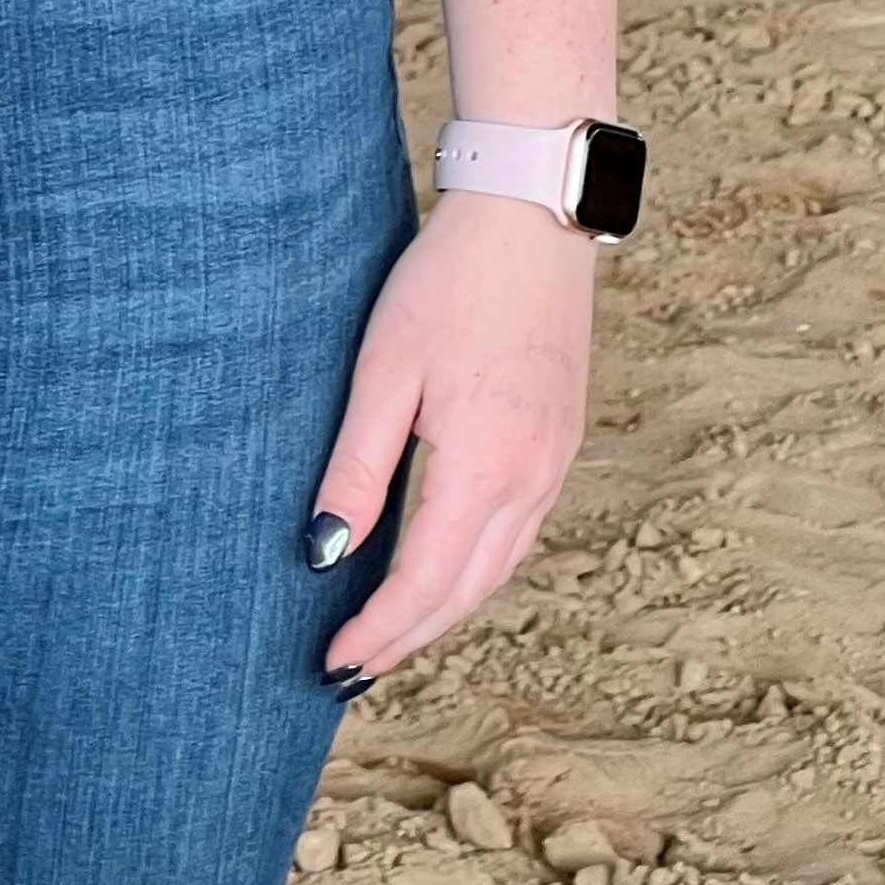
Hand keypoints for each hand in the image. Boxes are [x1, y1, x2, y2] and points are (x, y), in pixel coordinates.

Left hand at [313, 192, 596, 680]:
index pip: (424, 583)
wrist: (531, 218)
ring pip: (498, 567)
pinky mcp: (562, 440)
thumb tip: (323, 552)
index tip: (333, 661)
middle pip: (466, 590)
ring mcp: (555, 462)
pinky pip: (520, 531)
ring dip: (445, 609)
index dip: (378, 630)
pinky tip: (447, 567)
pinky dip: (478, 567)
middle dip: (409, 636)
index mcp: (484, 468)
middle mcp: (531, 479)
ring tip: (392, 633)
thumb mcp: (385, 370)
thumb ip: (358, 466)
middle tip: (353, 667)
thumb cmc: (448, 282)